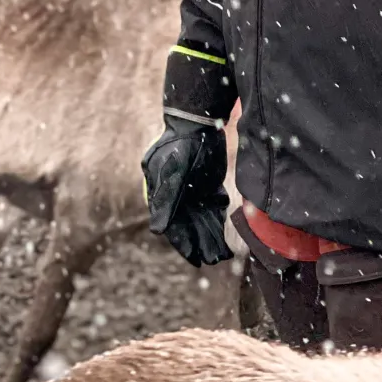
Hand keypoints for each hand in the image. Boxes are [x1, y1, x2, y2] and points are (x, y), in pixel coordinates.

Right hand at [142, 115, 232, 266]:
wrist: (199, 120)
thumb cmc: (180, 144)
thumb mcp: (173, 170)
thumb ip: (166, 199)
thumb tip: (157, 231)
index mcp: (164, 195)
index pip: (173, 226)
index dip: (183, 244)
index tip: (195, 261)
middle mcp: (178, 195)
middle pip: (190, 226)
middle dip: (201, 244)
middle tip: (214, 261)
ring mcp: (194, 190)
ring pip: (203, 219)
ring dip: (211, 236)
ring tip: (222, 255)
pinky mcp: (209, 183)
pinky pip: (213, 207)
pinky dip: (218, 220)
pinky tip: (224, 235)